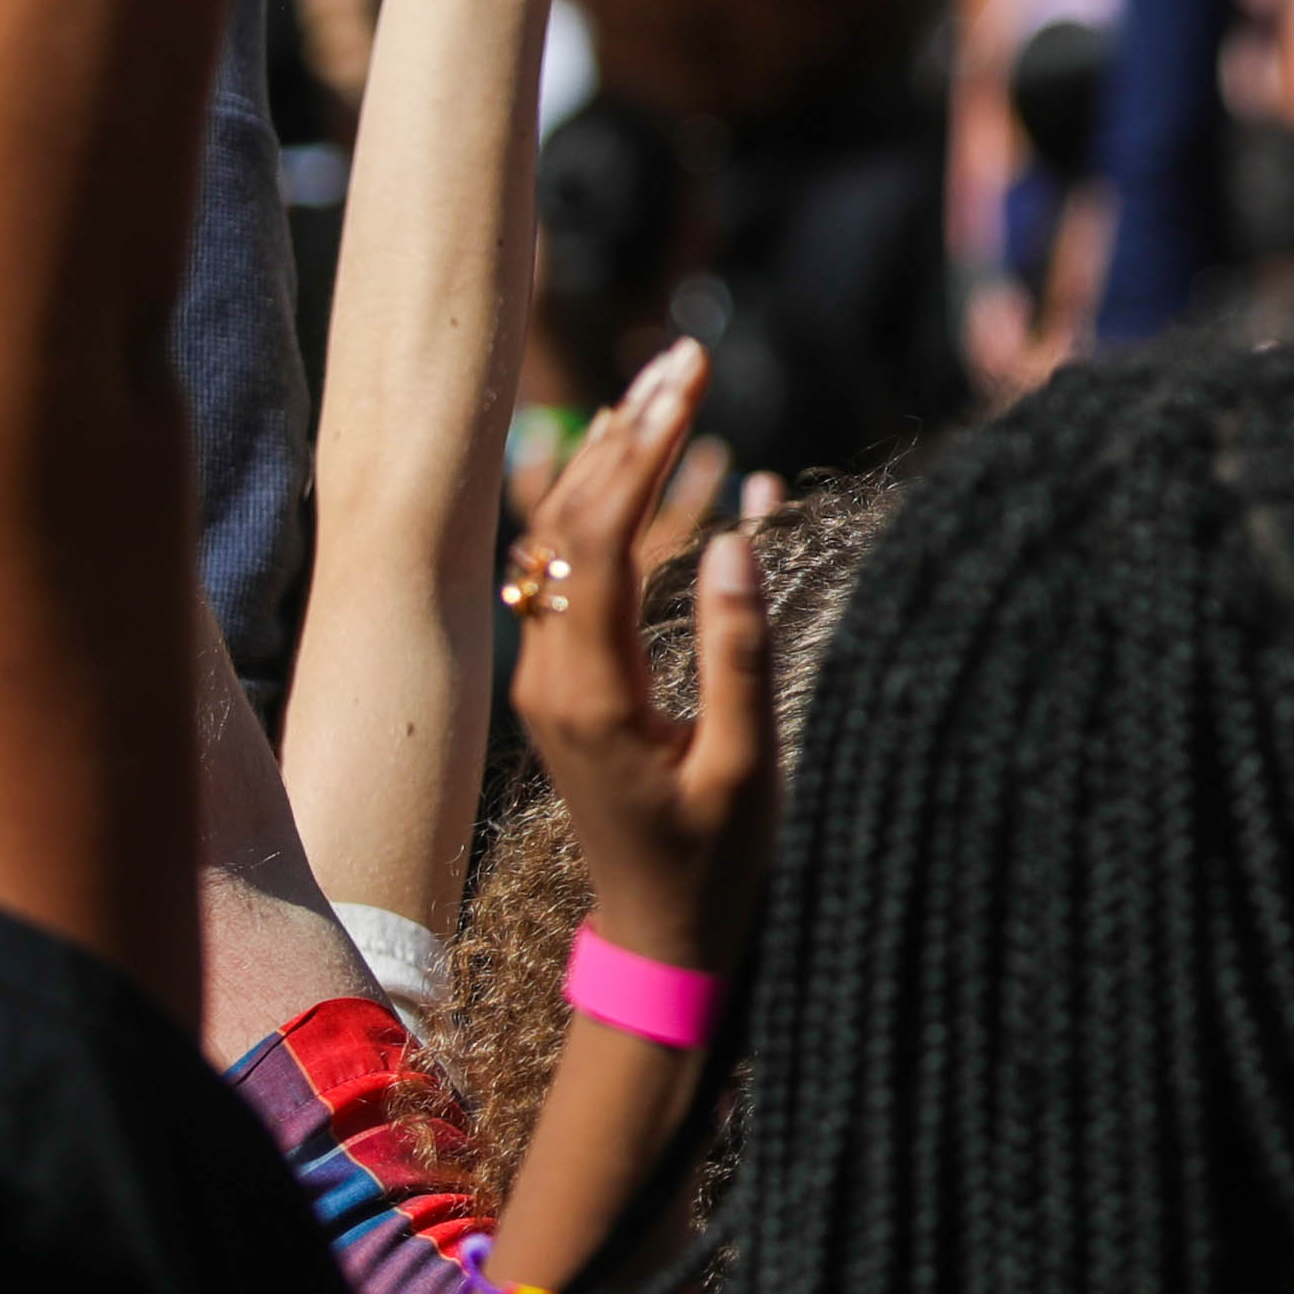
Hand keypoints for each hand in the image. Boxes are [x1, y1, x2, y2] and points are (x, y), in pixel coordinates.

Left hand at [501, 338, 777, 977]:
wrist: (656, 938)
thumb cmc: (714, 860)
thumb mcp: (746, 763)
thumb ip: (740, 649)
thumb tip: (735, 532)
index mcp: (590, 692)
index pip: (600, 540)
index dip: (643, 453)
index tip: (690, 383)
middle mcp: (549, 674)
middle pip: (569, 522)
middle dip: (628, 431)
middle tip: (686, 355)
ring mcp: (547, 675)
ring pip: (559, 540)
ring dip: (611, 458)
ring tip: (667, 385)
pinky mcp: (563, 680)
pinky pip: (571, 570)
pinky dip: (606, 504)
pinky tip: (648, 460)